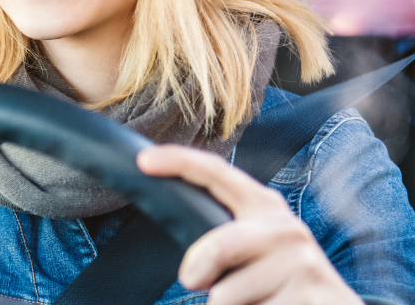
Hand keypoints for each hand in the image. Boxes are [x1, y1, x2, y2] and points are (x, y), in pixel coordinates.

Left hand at [137, 145, 362, 304]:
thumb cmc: (282, 279)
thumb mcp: (256, 247)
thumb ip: (221, 234)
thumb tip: (179, 250)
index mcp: (263, 207)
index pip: (217, 173)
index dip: (179, 162)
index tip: (143, 161)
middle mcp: (284, 227)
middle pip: (217, 247)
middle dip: (199, 269)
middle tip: (194, 281)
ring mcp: (301, 263)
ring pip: (226, 295)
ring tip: (259, 301)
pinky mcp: (308, 298)